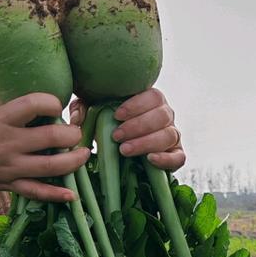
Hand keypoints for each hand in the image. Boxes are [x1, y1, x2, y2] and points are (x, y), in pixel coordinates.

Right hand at [0, 92, 89, 202]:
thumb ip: (16, 116)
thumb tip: (47, 111)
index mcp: (0, 119)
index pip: (34, 104)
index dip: (53, 102)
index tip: (56, 106)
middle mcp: (7, 143)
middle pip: (52, 136)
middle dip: (72, 133)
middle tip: (74, 133)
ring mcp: (9, 166)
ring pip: (52, 166)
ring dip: (74, 160)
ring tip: (83, 153)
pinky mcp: (8, 184)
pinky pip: (37, 191)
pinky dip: (56, 194)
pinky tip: (72, 194)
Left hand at [69, 88, 185, 171]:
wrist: (118, 143)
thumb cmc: (107, 122)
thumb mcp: (92, 110)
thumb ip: (83, 108)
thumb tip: (76, 119)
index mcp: (150, 100)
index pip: (153, 96)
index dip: (137, 105)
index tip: (117, 115)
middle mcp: (165, 116)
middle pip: (162, 116)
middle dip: (138, 126)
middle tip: (117, 136)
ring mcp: (171, 135)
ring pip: (169, 135)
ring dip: (147, 142)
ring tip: (124, 150)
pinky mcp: (174, 155)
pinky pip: (179, 157)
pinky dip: (167, 159)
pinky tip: (150, 159)